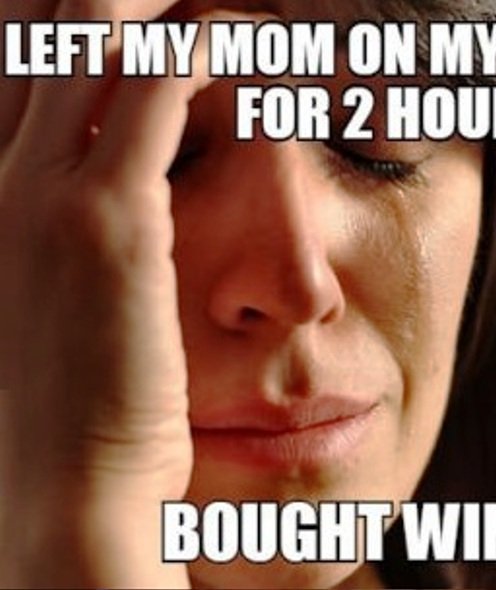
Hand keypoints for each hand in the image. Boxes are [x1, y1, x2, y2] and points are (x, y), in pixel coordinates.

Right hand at [0, 2, 211, 585]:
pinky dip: (210, 51)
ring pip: (98, 28)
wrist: (61, 493)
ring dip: (170, 8)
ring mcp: (41, 192)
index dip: (80, 22)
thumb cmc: (72, 408)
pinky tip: (252, 52)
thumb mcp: (53, 305)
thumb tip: (132, 193)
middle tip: (194, 9)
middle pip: (49, 19)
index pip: (19, 53)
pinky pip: (162, 85)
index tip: (153, 23)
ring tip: (236, 20)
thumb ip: (71, 241)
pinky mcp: (107, 221)